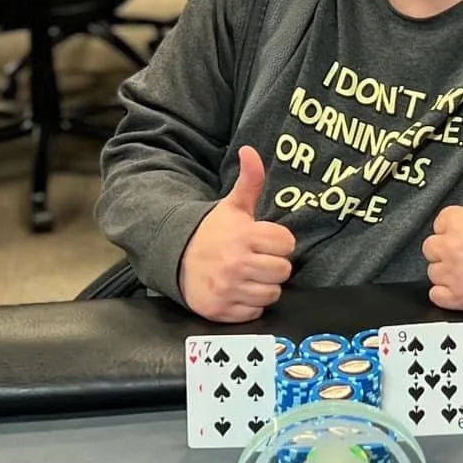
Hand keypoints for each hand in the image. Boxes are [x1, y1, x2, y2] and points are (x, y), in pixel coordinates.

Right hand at [178, 146, 294, 322]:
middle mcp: (237, 263)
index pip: (287, 243)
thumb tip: (250, 150)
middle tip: (258, 260)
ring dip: (264, 286)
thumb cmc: (212, 232)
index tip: (267, 241)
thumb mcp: (232, 206)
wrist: (175, 257)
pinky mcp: (222, 310)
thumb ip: (249, 180)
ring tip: (249, 276)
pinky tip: (239, 291)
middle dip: (274, 266)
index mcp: (244, 236)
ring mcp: (229, 288)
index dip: (280, 242)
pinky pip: (255, 312)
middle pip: (283, 271)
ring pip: (272, 294)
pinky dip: (250, 304)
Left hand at [422, 135, 462, 310]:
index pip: (442, 223)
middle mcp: (450, 248)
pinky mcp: (461, 298)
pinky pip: (438, 296)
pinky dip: (448, 293)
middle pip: (432, 248)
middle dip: (449, 248)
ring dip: (448, 271)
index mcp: (456, 220)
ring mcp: (455, 275)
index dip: (457, 226)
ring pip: (434, 272)